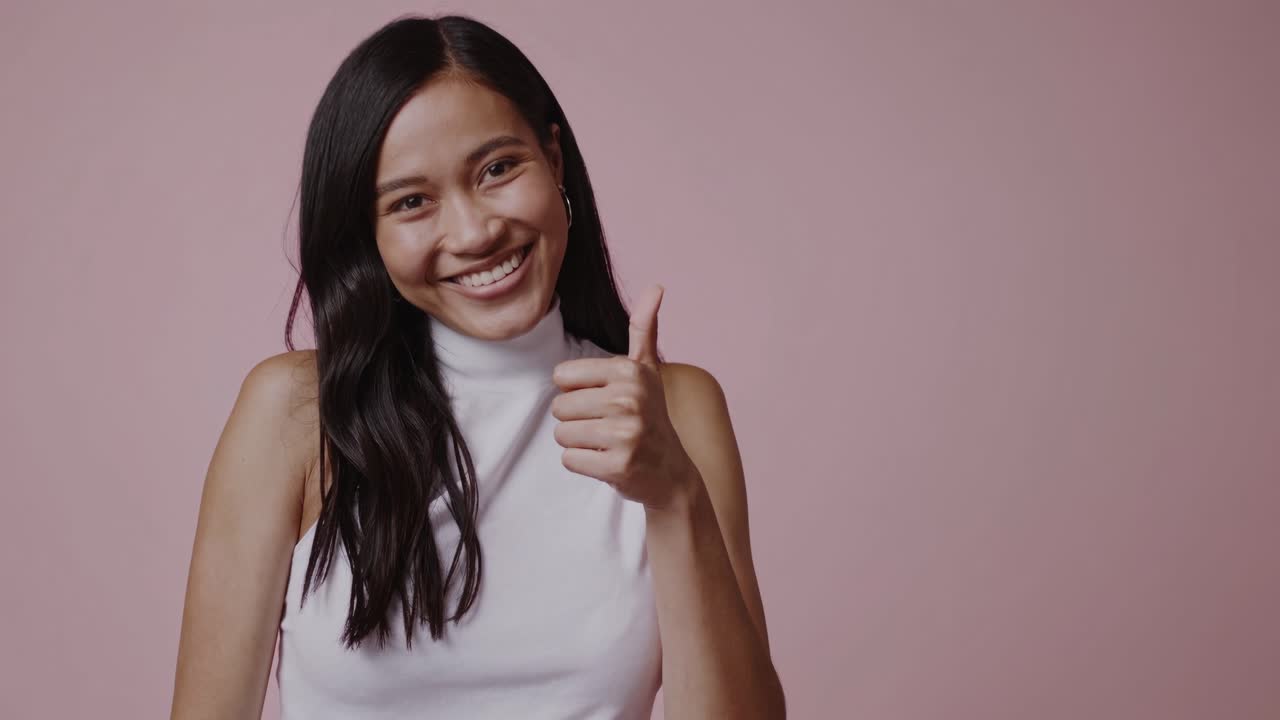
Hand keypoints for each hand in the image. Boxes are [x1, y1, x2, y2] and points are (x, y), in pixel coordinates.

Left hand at [551, 284, 698, 510]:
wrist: (671, 472)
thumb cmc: (650, 416)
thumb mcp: (646, 370)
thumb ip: (643, 328)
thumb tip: (656, 286)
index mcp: (629, 371)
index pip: (562, 377)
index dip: (576, 392)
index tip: (603, 401)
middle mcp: (629, 399)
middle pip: (559, 407)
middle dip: (576, 420)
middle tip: (606, 426)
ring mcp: (625, 434)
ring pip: (562, 434)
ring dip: (578, 443)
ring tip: (606, 443)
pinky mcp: (618, 466)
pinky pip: (570, 460)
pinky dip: (584, 464)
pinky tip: (607, 461)